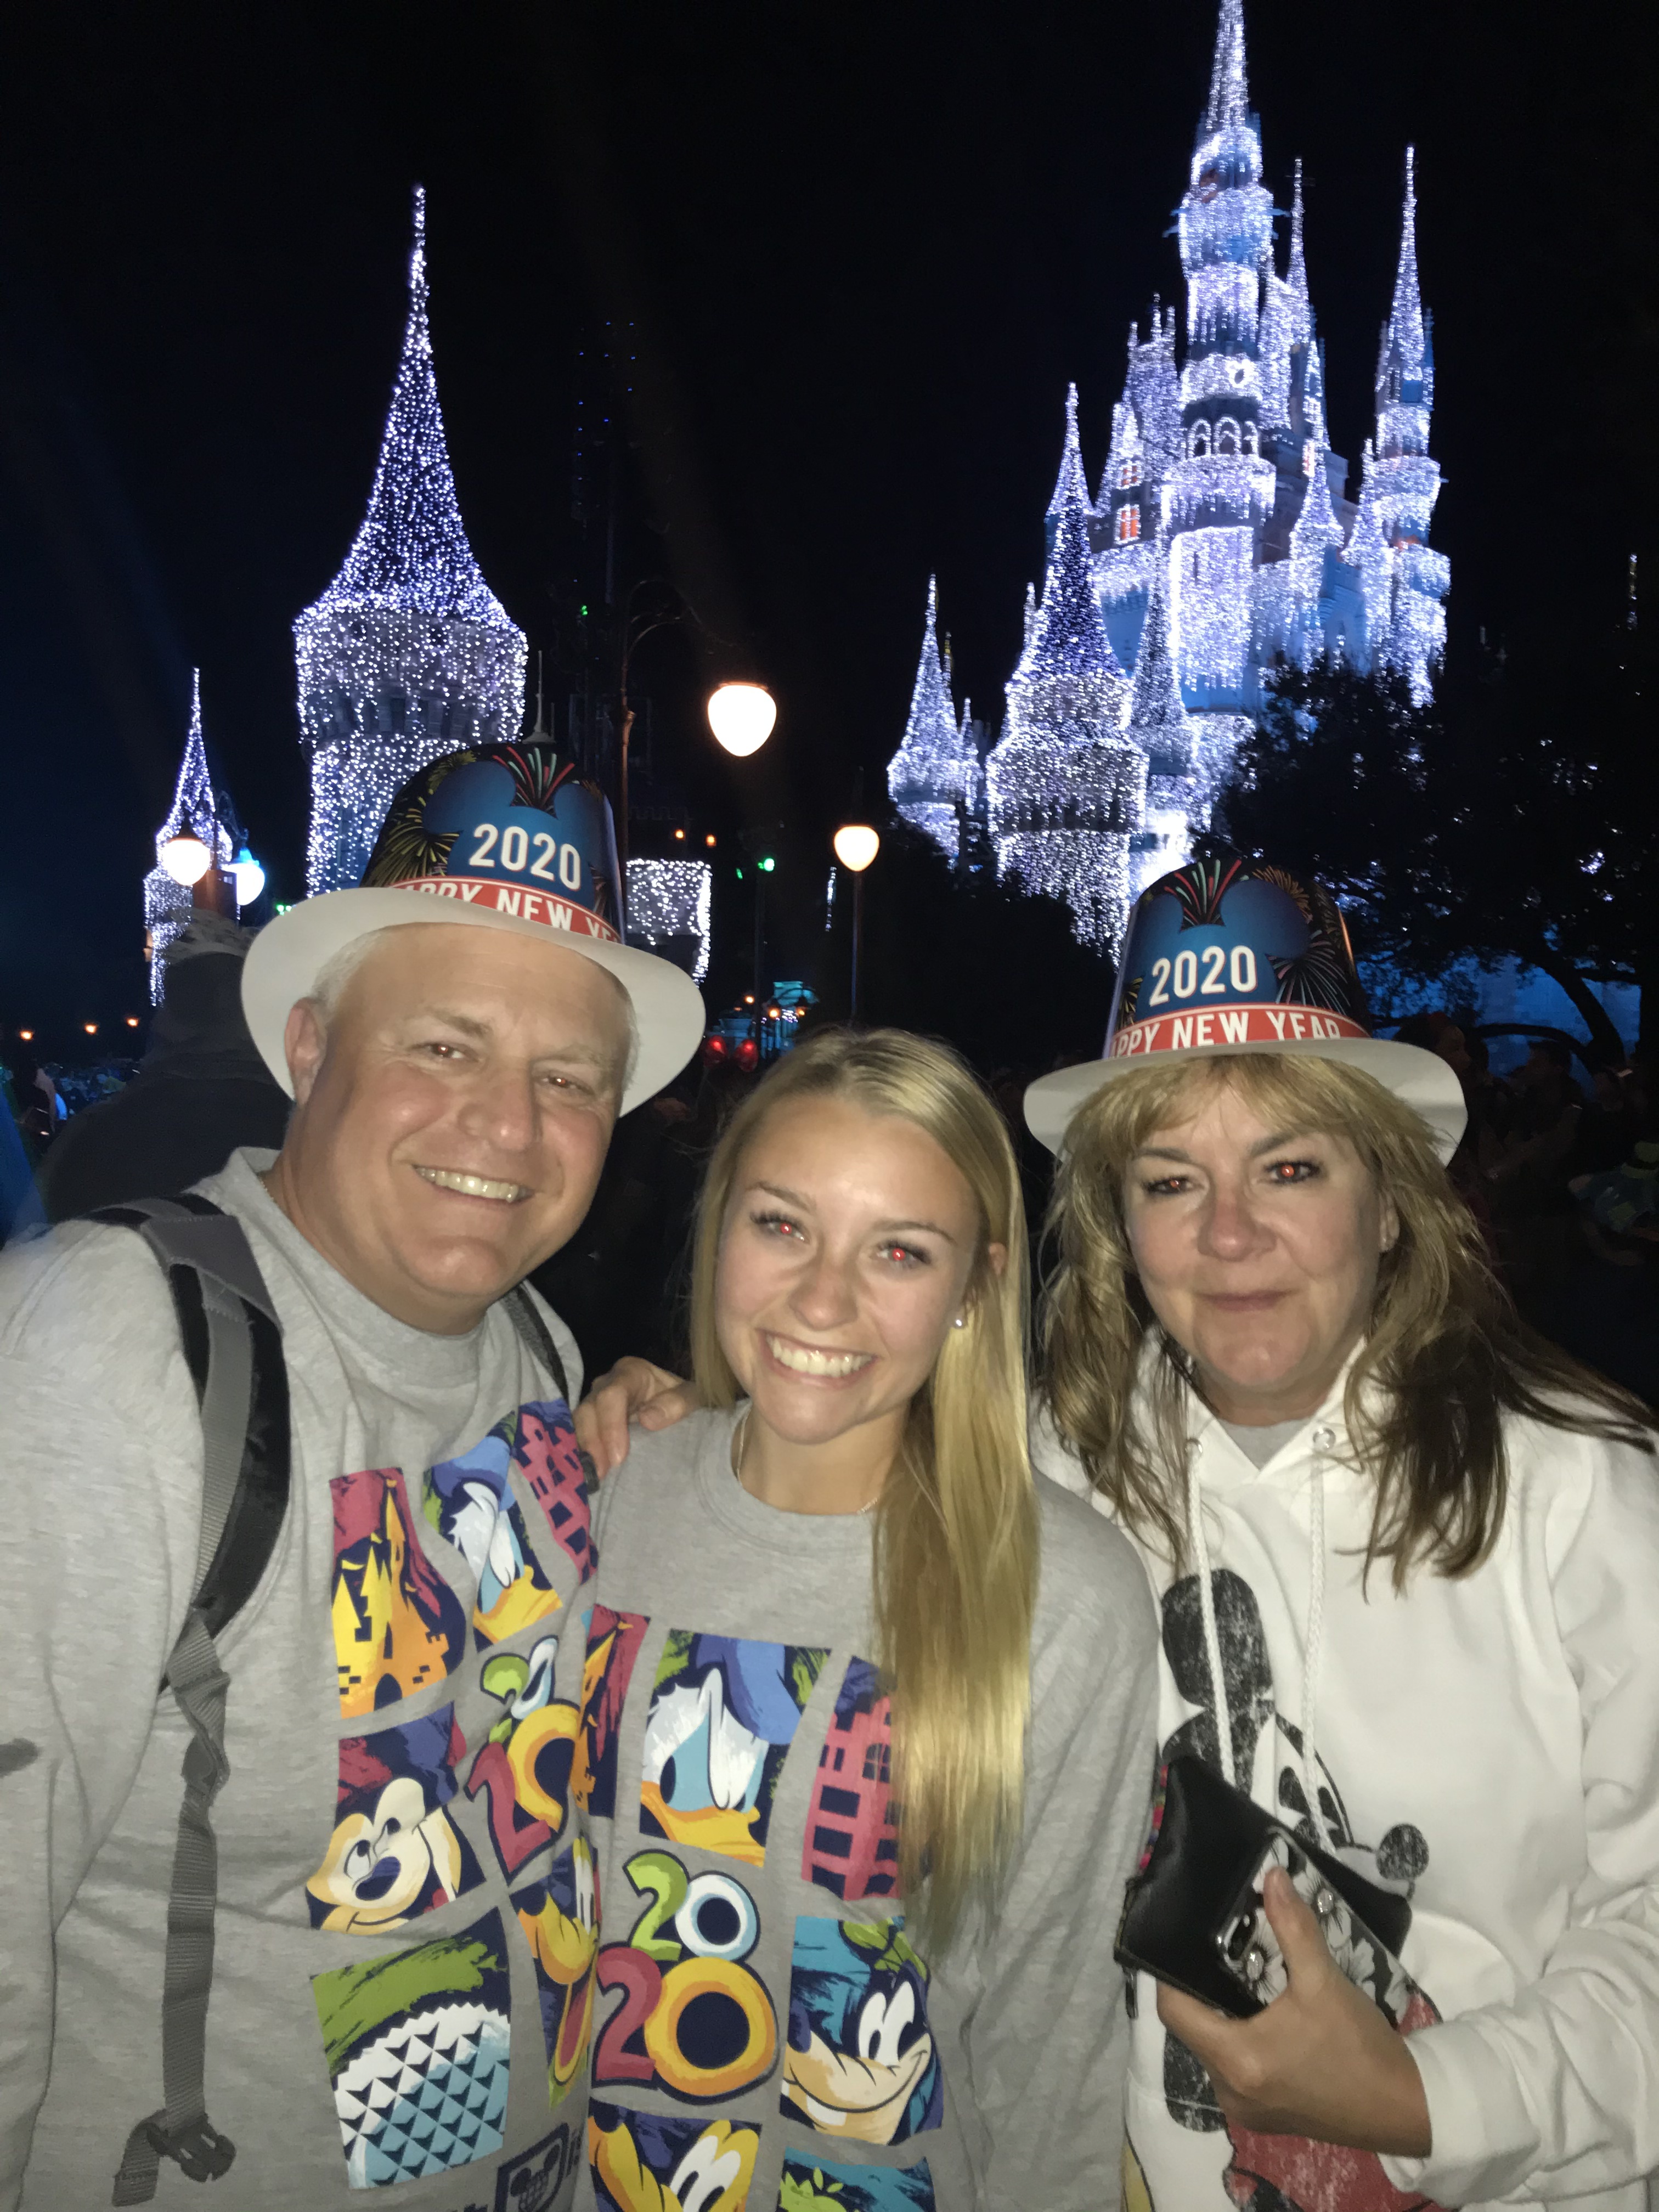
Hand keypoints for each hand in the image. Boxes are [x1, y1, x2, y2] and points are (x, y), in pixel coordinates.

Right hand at [573, 1358, 695, 1478]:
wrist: (676, 1403)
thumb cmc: (682, 1400)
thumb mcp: (691, 1397)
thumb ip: (677, 1404)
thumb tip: (647, 1419)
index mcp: (631, 1372)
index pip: (612, 1395)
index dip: (611, 1426)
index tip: (619, 1457)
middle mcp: (606, 1384)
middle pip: (589, 1409)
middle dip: (593, 1442)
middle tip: (602, 1473)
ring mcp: (595, 1402)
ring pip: (579, 1423)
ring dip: (585, 1451)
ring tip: (595, 1477)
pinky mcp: (591, 1421)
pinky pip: (579, 1435)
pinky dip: (583, 1453)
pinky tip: (588, 1473)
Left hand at [1155, 1868, 1431, 2154]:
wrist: (1405, 2109)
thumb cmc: (1360, 2046)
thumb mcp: (1324, 1981)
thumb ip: (1293, 1927)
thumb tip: (1271, 1876)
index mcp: (1237, 2060)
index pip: (1174, 2011)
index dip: (1172, 1974)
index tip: (1184, 1942)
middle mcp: (1230, 2091)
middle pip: (1192, 2029)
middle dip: (1203, 1990)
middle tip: (1222, 1953)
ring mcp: (1247, 2109)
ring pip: (1213, 2050)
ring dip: (1223, 2017)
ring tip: (1244, 1979)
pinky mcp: (1265, 2116)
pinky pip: (1234, 2070)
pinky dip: (1240, 2042)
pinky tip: (1264, 2017)